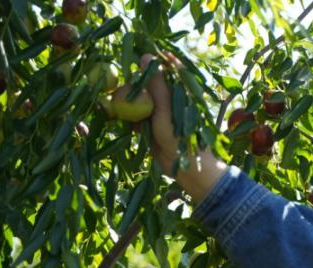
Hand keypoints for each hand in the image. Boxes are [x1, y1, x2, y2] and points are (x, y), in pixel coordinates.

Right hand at [139, 54, 226, 203]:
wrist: (187, 170)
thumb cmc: (182, 139)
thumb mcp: (167, 109)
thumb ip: (157, 84)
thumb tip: (146, 57)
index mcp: (182, 91)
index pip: (170, 65)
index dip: (155, 57)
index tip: (138, 52)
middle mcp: (172, 98)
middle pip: (150, 81)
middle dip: (137, 83)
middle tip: (126, 89)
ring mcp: (162, 111)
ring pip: (141, 98)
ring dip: (131, 102)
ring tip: (127, 109)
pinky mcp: (153, 124)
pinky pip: (138, 115)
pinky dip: (133, 119)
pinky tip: (134, 127)